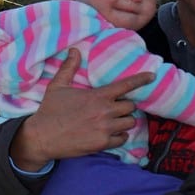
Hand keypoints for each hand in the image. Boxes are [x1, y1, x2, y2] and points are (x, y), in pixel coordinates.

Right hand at [9, 48, 152, 171]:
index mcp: (97, 96)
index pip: (126, 85)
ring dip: (125, 121)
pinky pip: (123, 139)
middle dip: (126, 106)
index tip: (152, 76)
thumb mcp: (57, 86)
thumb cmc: (50, 110)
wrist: (42, 137)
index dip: (141, 79)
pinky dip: (120, 136)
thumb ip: (69, 67)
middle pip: (131, 106)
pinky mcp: (102, 144)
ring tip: (116, 120)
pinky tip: (112, 134)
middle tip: (117, 107)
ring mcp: (105, 129)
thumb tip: (74, 50)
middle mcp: (105, 111)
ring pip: (130, 122)